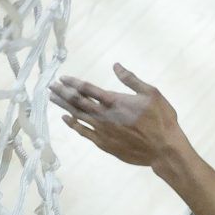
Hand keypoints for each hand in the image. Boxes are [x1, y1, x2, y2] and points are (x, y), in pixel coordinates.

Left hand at [53, 65, 187, 167]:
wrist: (163, 149)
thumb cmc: (161, 119)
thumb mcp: (150, 93)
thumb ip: (131, 79)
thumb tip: (116, 65)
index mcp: (115, 101)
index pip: (88, 89)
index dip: (73, 83)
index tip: (62, 78)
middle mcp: (104, 115)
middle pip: (78, 102)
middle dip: (63, 93)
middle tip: (51, 86)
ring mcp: (102, 131)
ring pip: (78, 116)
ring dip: (64, 106)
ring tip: (53, 99)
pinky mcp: (104, 144)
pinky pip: (83, 132)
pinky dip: (73, 124)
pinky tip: (66, 119)